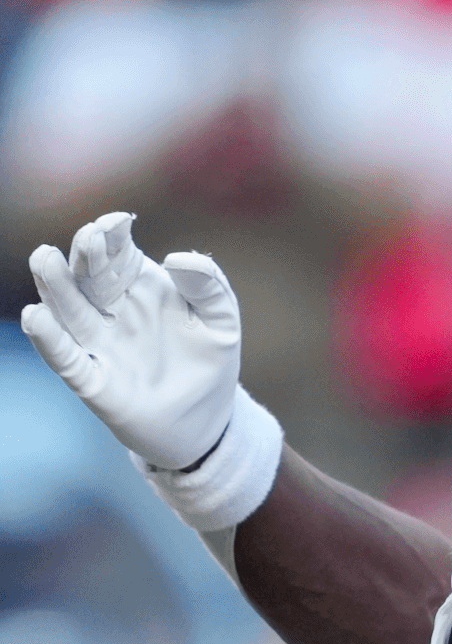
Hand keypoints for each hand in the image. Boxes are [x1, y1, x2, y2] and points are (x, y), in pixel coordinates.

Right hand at [21, 212, 241, 469]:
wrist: (208, 421)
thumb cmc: (209, 362)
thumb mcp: (221, 320)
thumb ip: (209, 286)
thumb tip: (176, 258)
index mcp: (141, 288)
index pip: (120, 255)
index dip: (114, 237)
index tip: (117, 223)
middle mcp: (112, 311)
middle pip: (90, 277)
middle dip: (87, 255)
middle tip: (88, 237)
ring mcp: (100, 345)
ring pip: (70, 310)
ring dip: (56, 286)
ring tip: (45, 258)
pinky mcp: (94, 381)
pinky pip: (67, 358)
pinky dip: (51, 339)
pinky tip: (38, 317)